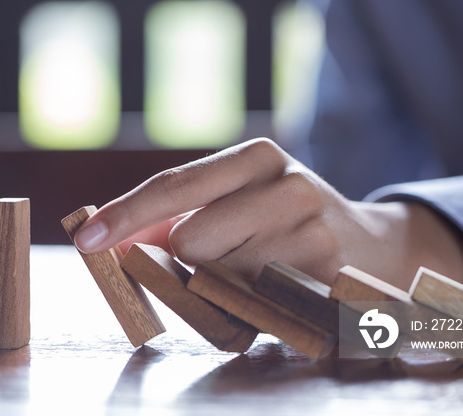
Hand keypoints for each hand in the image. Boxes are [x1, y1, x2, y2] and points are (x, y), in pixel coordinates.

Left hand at [74, 138, 462, 289]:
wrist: (375, 248)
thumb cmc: (287, 225)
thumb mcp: (242, 201)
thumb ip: (182, 217)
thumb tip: (119, 240)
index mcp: (258, 156)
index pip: (175, 184)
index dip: (126, 214)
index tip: (87, 238)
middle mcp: (287, 184)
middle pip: (191, 239)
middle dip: (189, 261)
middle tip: (219, 260)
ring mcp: (312, 229)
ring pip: (221, 276)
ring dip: (224, 286)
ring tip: (262, 272)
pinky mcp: (328, 276)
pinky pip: (255, 303)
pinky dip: (251, 306)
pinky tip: (280, 290)